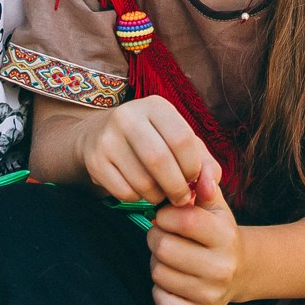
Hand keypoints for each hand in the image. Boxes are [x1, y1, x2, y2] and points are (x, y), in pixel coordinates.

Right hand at [79, 95, 215, 204]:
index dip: (192, 167)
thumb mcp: (179, 140)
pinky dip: (138, 199)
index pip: (182, 139)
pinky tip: (139, 190)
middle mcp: (128, 115)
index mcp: (156, 105)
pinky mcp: (95, 161)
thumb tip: (210, 191)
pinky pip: (124, 192)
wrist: (99, 135)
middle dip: (176, 187)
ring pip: (142, 180)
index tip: (193, 180)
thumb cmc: (153, 139)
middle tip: (181, 199)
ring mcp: (108, 138)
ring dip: (158, 196)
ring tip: (161, 193)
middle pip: (160, 160)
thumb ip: (205, 164)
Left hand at [148, 169, 242, 304]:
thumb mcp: (215, 206)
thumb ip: (204, 185)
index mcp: (225, 236)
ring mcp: (212, 295)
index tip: (165, 215)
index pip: (183, 221)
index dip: (165, 215)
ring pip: (158, 274)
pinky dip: (160, 289)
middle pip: (164, 249)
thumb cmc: (218, 232)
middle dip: (156, 237)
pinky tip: (173, 279)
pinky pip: (162, 301)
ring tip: (170, 256)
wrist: (241, 270)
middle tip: (163, 235)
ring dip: (157, 263)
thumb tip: (201, 174)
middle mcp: (221, 268)